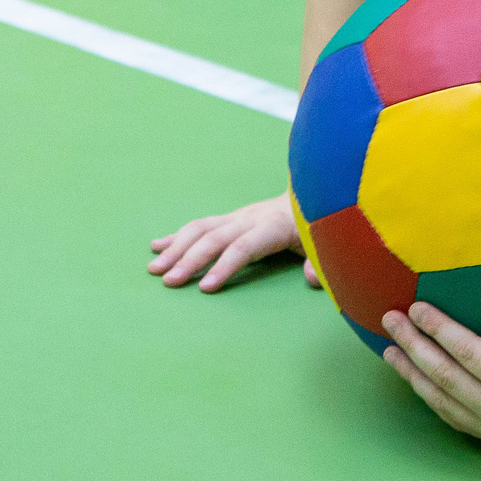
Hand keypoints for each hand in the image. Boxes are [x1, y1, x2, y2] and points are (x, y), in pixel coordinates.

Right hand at [149, 193, 317, 291]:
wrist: (316, 193)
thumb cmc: (319, 228)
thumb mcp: (326, 245)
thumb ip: (320, 263)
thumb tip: (311, 279)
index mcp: (274, 226)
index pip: (244, 247)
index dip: (224, 267)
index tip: (205, 288)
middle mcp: (251, 218)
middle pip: (214, 238)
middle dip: (190, 260)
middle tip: (169, 282)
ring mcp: (239, 215)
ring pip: (201, 228)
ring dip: (175, 247)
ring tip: (155, 268)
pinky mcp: (232, 217)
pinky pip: (200, 224)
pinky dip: (176, 235)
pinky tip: (156, 246)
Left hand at [383, 299, 480, 462]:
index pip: (467, 353)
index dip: (439, 329)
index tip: (417, 306)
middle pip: (444, 376)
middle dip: (413, 346)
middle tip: (389, 320)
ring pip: (443, 401)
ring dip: (413, 374)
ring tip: (390, 350)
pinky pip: (455, 419)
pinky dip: (432, 399)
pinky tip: (419, 382)